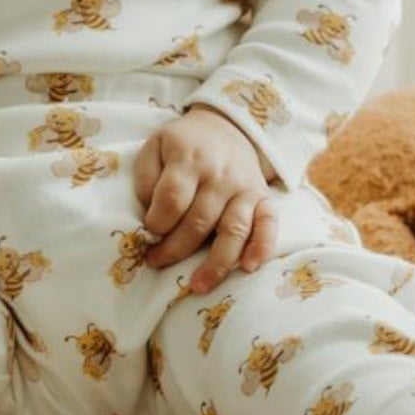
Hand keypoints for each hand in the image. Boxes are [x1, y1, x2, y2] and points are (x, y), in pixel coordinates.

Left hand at [133, 105, 279, 295]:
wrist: (226, 129)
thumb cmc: (183, 146)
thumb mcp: (155, 147)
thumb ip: (146, 178)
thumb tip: (150, 213)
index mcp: (189, 158)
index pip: (173, 198)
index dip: (157, 222)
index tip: (148, 232)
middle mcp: (220, 174)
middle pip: (199, 221)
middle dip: (175, 249)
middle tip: (157, 261)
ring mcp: (244, 187)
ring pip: (233, 230)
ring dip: (216, 263)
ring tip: (198, 286)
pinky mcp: (263, 198)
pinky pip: (268, 224)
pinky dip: (262, 247)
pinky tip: (249, 267)